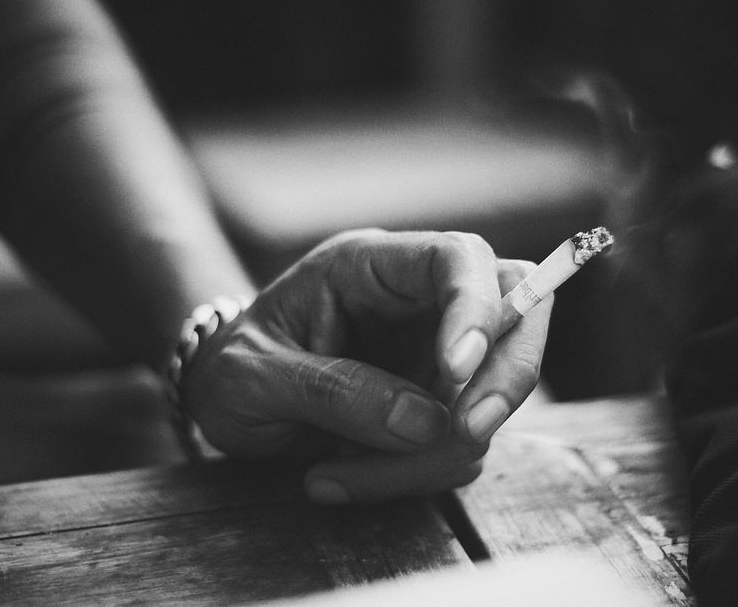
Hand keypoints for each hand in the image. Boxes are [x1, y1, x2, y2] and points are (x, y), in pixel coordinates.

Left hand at [183, 229, 551, 502]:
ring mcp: (435, 355)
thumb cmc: (231, 371)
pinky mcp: (438, 407)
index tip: (456, 370)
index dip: (477, 307)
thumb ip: (332, 390)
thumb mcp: (251, 376)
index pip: (456, 259)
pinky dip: (415, 476)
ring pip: (492, 394)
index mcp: (371, 265)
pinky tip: (340, 478)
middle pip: (517, 310)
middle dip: (506, 376)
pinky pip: (462, 446)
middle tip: (468, 434)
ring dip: (434, 452)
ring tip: (335, 474)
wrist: (220, 405)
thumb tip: (425, 422)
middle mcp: (417, 303)